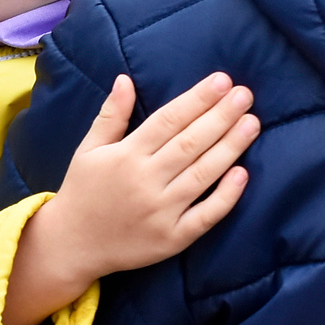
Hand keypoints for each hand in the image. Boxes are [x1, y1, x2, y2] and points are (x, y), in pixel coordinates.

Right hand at [1, 72, 257, 324]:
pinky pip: (204, 216)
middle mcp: (145, 181)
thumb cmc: (83, 191)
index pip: (169, 120)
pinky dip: (225, 196)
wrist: (72, 245)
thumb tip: (125, 78)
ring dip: (230, 147)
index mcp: (126, 155)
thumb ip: (110, 115)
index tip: (222, 81)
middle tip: (245, 95)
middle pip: (190, 143)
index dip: (197, 99)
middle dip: (221, 116)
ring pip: (202, 174)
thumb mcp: (88, 149)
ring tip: (252, 123)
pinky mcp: (171, 238)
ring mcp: (160, 212)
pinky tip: (243, 174)